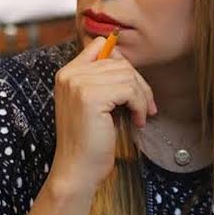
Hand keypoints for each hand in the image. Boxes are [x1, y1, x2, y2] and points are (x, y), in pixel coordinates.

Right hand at [46, 36, 157, 196]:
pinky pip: (129, 90)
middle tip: (146, 106)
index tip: (132, 85)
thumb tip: (128, 65)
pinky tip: (137, 120)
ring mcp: (79, 84)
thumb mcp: (92, 102)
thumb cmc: (88, 140)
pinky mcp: (91, 97)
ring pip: (127, 76)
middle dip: (139, 84)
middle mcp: (70, 74)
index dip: (122, 62)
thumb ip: (102, 80)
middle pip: (119, 63)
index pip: (100, 45)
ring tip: (140, 115)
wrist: (77, 169)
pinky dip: (139, 105)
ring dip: (141, 97)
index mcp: (67, 73)